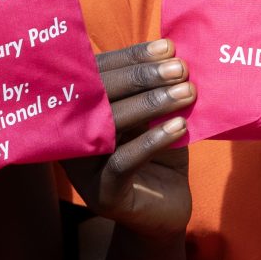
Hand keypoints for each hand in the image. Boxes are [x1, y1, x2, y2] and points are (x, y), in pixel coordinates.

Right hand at [79, 39, 193, 237]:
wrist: (165, 212)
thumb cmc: (159, 155)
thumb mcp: (154, 117)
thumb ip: (153, 90)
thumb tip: (170, 53)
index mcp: (80, 110)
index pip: (101, 74)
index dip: (133, 58)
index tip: (166, 47)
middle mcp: (74, 135)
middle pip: (102, 95)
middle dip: (143, 77)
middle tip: (179, 67)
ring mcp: (84, 166)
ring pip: (112, 125)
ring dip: (152, 103)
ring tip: (186, 91)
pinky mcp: (103, 193)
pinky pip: (124, 161)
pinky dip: (153, 140)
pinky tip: (179, 126)